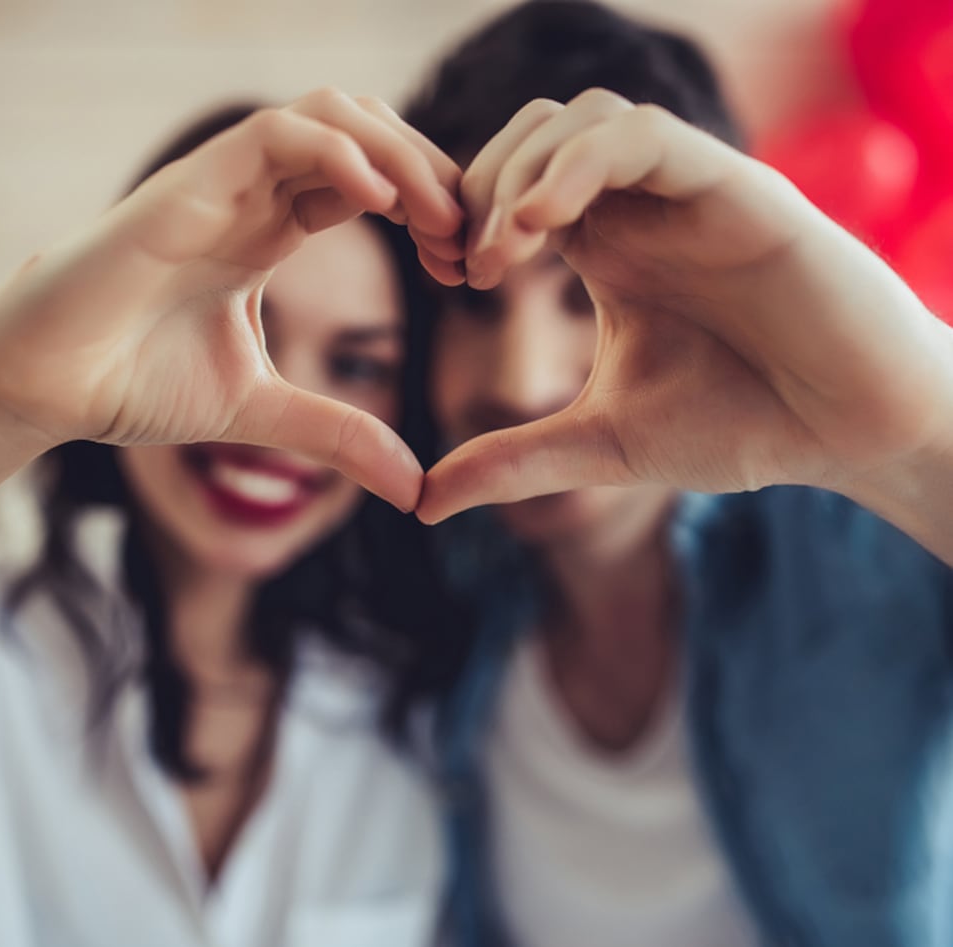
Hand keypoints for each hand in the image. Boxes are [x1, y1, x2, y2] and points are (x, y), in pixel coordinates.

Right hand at [0, 90, 463, 509]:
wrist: (45, 389)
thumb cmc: (136, 386)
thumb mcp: (264, 412)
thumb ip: (339, 436)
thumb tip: (414, 490)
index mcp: (269, 231)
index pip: (370, 184)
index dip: (429, 212)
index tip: (464, 267)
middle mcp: (252, 197)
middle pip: (365, 136)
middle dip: (431, 175)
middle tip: (468, 242)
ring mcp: (220, 184)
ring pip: (330, 115)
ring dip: (400, 156)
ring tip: (439, 222)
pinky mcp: (187, 187)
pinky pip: (275, 136)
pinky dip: (339, 155)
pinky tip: (382, 203)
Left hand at [417, 89, 952, 523]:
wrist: (848, 432)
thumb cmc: (739, 427)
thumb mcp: (601, 446)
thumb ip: (513, 462)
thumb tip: (420, 504)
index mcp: (607, 251)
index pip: (512, 190)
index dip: (464, 217)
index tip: (444, 275)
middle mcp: (641, 209)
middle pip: (529, 138)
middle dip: (477, 187)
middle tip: (459, 266)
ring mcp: (686, 192)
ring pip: (578, 120)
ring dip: (518, 173)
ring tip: (496, 257)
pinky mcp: (734, 187)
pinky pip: (640, 136)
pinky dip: (578, 166)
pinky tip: (541, 226)